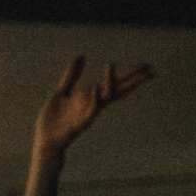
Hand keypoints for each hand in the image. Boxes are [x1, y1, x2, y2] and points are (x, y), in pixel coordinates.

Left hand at [29, 55, 151, 170]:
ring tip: (110, 64)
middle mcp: (93, 104)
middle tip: (150, 70)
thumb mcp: (62, 92)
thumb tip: (81, 56)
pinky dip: (94, 98)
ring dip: (108, 81)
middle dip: (133, 80)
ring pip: (104, 97)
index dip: (130, 75)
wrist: (45, 139)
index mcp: (90, 96)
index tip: (146, 66)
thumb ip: (71, 75)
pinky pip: (90, 110)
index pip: (115, 83)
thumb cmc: (54, 119)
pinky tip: (95, 86)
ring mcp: (88, 113)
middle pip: (118, 89)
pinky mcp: (80, 123)